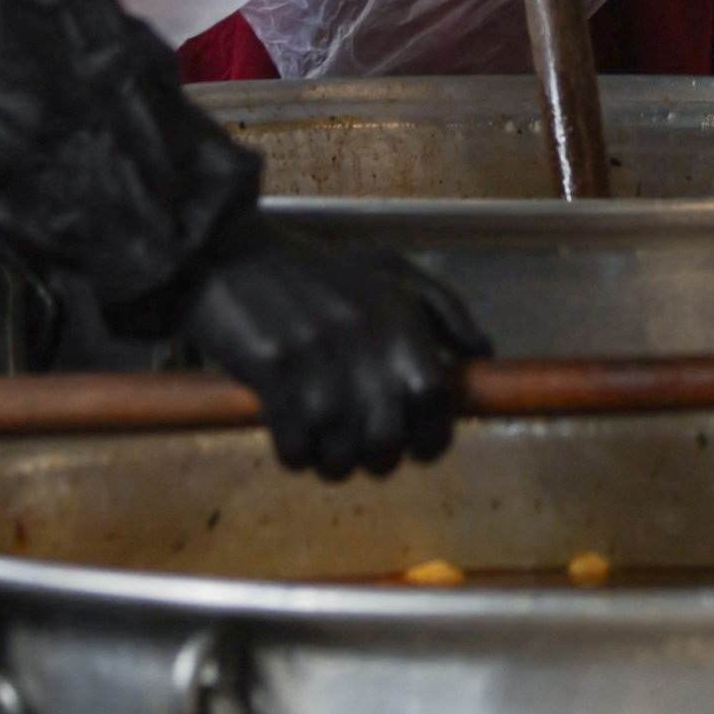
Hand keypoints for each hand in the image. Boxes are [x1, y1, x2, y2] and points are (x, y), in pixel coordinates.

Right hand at [165, 227, 486, 478]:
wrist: (231, 252)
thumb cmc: (315, 268)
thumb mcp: (392, 270)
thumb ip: (446, 309)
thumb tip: (482, 356)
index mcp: (398, 319)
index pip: (435, 400)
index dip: (432, 437)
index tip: (419, 447)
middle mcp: (363, 341)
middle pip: (388, 441)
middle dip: (377, 457)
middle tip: (361, 444)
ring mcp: (316, 360)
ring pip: (340, 455)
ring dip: (333, 461)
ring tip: (325, 440)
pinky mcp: (271, 373)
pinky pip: (295, 450)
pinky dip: (295, 454)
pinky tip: (290, 432)